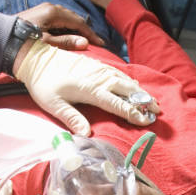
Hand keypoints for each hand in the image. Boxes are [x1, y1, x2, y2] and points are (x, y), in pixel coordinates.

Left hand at [15, 39, 159, 134]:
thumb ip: (71, 118)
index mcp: (91, 89)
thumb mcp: (54, 105)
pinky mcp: (96, 64)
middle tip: (158, 110)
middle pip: (128, 90)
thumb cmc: (44, 84)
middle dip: (144, 100)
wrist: (37, 59)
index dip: (133, 113)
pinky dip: (129, 80)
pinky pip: (118, 73)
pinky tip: (135, 84)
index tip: (146, 120)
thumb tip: (86, 134)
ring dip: (140, 90)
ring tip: (152, 100)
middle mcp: (99, 78)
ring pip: (126, 80)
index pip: (118, 104)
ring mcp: (99, 69)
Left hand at [17, 2, 105, 50]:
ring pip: (64, 20)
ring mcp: (42, 11)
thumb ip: (66, 42)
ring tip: (82, 41)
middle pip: (72, 18)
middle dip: (83, 30)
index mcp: (53, 12)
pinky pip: (56, 21)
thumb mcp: (46, 43)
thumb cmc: (22, 42)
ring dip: (73, 30)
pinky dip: (64, 29)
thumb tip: (84, 42)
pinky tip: (66, 37)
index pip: (78, 22)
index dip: (90, 33)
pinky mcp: (37, 16)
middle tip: (93, 42)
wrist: (0, 39)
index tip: (100, 43)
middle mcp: (49, 8)